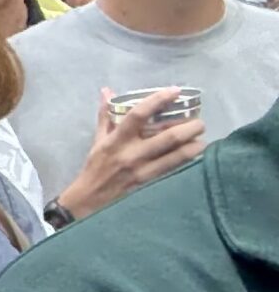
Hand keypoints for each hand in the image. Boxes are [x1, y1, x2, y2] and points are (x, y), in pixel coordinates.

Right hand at [56, 87, 206, 219]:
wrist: (89, 201)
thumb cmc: (95, 167)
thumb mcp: (98, 141)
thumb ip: (106, 115)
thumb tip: (107, 91)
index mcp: (116, 140)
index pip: (138, 115)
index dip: (158, 100)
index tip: (175, 91)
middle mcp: (131, 154)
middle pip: (168, 136)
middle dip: (190, 126)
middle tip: (199, 122)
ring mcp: (143, 170)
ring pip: (177, 155)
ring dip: (195, 145)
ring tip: (202, 138)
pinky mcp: (150, 184)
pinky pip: (174, 169)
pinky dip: (188, 160)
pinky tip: (195, 154)